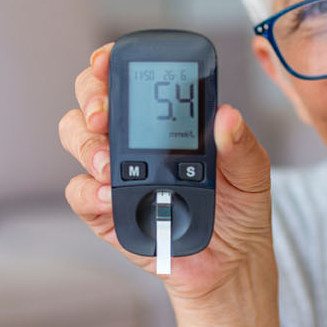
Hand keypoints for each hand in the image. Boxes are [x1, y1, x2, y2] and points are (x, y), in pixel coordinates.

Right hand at [57, 42, 274, 306]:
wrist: (229, 266)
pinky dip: (89, 190)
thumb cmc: (238, 212)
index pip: (128, 80)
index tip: (105, 61)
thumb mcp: (252, 173)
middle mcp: (133, 141)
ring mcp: (114, 173)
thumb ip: (241, 144)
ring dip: (86, 144)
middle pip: (90, 101)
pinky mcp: (104, 210)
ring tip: (108, 164)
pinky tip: (110, 194)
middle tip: (102, 115)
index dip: (109, 64)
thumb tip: (228, 116)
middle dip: (90, 99)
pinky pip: (78, 191)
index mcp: (165, 121)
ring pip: (75, 138)